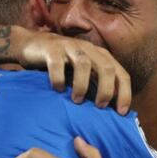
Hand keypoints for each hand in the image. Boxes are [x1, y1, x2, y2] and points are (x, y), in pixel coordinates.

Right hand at [12, 29, 131, 114]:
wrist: (32, 45)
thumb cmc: (61, 64)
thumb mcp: (82, 73)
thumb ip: (94, 84)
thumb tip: (110, 112)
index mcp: (100, 56)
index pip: (120, 73)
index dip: (124, 93)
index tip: (121, 112)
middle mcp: (88, 49)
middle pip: (106, 67)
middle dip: (106, 89)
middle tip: (100, 106)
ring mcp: (69, 47)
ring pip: (83, 64)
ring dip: (82, 85)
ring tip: (77, 100)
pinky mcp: (51, 49)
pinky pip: (57, 63)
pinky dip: (59, 78)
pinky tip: (58, 90)